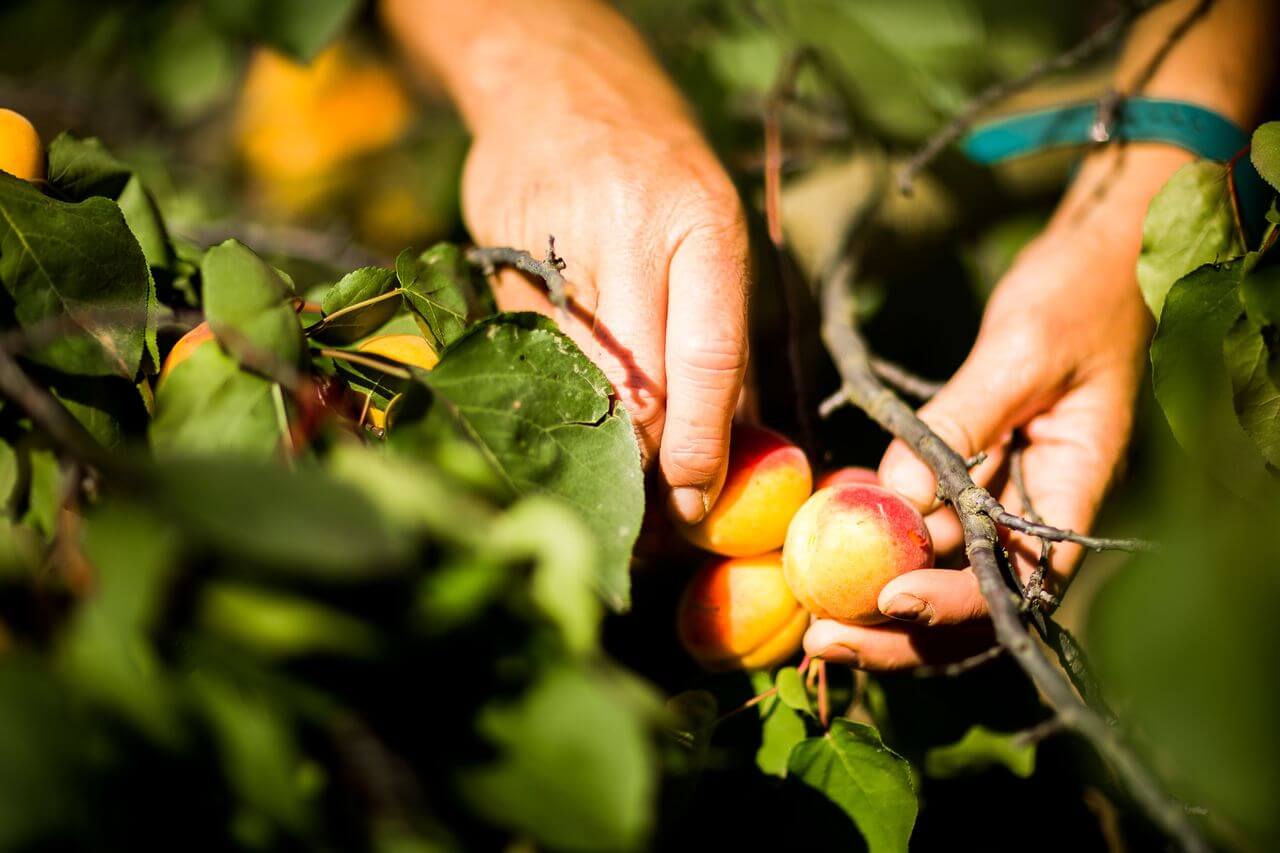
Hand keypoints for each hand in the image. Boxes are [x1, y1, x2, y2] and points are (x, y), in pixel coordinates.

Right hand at [462, 104, 749, 521]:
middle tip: (652, 508)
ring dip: (595, 435)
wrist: (556, 80)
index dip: (700, 444)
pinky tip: (566, 396)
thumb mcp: (713, 231)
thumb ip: (721, 334)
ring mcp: (557, 244)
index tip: (695, 499)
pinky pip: (533, 350)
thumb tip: (731, 443)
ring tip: (611, 471)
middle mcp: (633, 232)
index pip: (708, 358)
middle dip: (645, 458)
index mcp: (704, 226)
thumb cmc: (657, 170)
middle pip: (638, 382)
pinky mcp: (499, 257)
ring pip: (578, 378)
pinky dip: (555, 387)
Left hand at [805, 157, 1164, 669]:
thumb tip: (898, 496)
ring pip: (942, 571)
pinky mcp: (972, 473)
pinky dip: (877, 539)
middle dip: (898, 630)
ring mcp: (1004, 495)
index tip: (889, 600)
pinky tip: (819, 546)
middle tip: (820, 640)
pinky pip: (925, 522)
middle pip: (973, 599)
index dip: (956, 605)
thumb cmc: (1079, 294)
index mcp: (1073, 490)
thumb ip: (965, 421)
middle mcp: (1038, 508)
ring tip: (806, 614)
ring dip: (876, 597)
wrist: (1096, 257)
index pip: (1020, 581)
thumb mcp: (1024, 351)